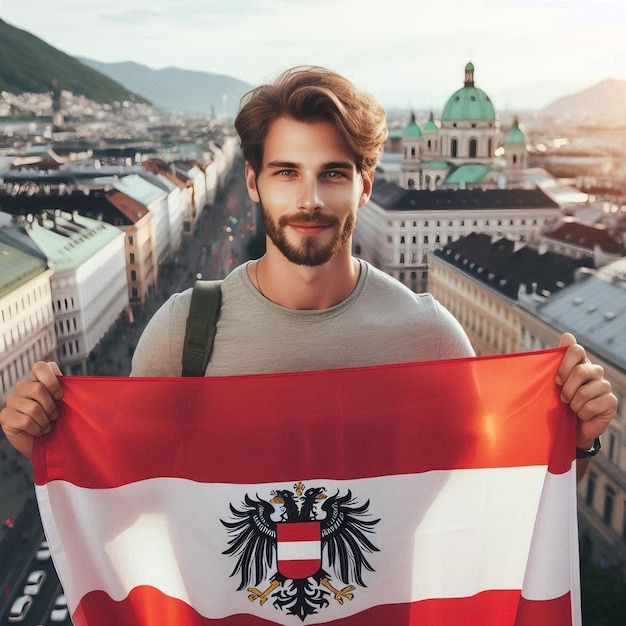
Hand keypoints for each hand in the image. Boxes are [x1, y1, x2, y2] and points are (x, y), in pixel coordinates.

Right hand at [0, 361, 62, 460]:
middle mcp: (21, 387)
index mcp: (36, 380)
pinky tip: (38, 431)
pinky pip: (25, 421)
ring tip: (46, 426)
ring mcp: (11, 401)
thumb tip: (53, 365)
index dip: (52, 381)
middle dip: (51, 407)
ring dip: (45, 421)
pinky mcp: (4, 416)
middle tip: (54, 416)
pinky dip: (37, 429)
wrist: (47, 443)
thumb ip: (59, 383)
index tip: (59, 395)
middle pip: (38, 389)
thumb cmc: (56, 420)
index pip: (40, 367)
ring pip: (33, 408)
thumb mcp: (62, 402)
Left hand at [556, 333, 616, 449]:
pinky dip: (582, 413)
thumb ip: (557, 358)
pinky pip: (591, 406)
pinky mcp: (611, 401)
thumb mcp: (554, 381)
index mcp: (580, 362)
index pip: (576, 350)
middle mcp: (595, 371)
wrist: (571, 426)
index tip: (557, 380)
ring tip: (572, 407)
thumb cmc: (560, 401)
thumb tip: (568, 335)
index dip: (564, 364)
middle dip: (567, 389)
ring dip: (573, 404)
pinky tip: (583, 414)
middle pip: (580, 371)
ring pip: (584, 392)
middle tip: (563, 398)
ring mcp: (605, 386)